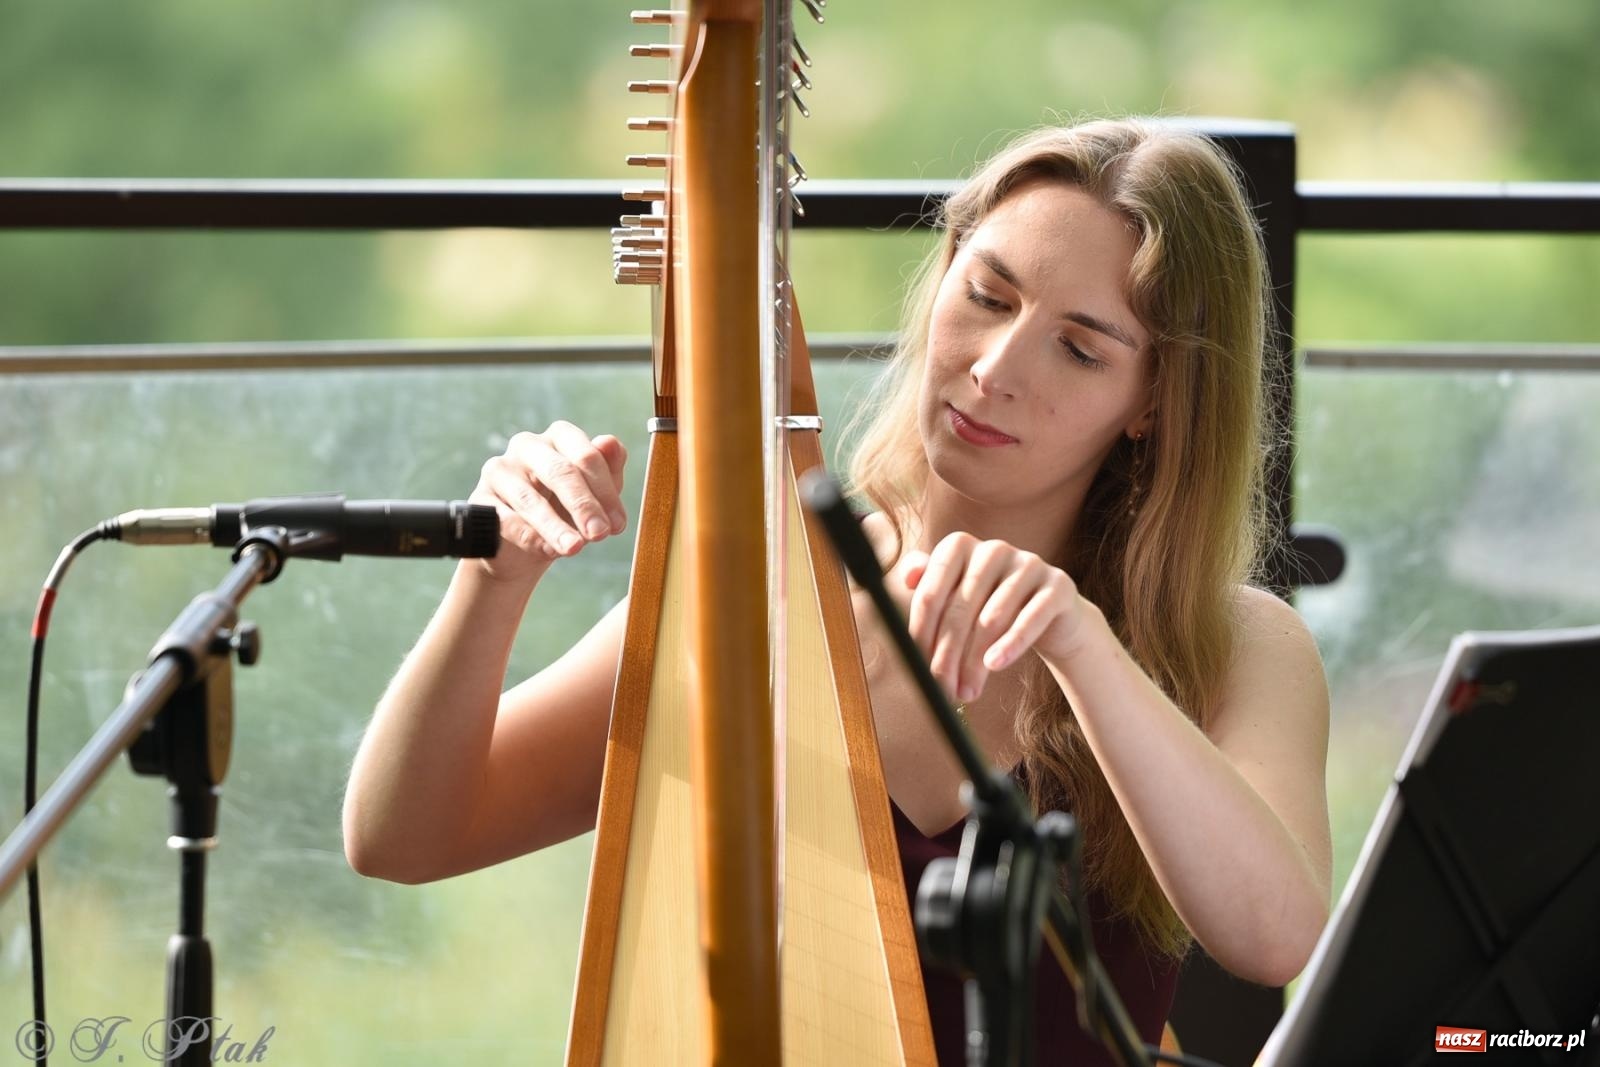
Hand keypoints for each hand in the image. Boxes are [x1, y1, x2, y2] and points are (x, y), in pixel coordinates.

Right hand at [470, 421, 627, 583]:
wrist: (525, 547)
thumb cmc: (566, 510)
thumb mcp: (596, 494)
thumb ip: (608, 469)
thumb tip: (610, 443)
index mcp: (560, 437)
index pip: (586, 456)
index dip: (605, 492)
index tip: (618, 525)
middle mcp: (527, 446)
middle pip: (559, 471)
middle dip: (583, 505)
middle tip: (600, 534)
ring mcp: (499, 470)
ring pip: (530, 498)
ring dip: (556, 526)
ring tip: (575, 548)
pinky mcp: (480, 500)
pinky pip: (505, 519)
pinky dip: (529, 537)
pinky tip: (547, 551)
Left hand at [903, 533, 1085, 703]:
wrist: (1050, 617)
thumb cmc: (990, 609)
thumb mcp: (956, 598)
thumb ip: (929, 590)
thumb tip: (906, 579)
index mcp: (959, 546)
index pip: (930, 594)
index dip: (921, 635)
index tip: (917, 668)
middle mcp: (993, 549)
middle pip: (959, 610)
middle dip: (947, 656)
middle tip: (941, 690)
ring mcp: (1028, 564)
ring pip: (991, 620)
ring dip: (974, 662)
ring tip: (967, 691)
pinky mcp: (1058, 585)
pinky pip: (1030, 619)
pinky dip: (1010, 645)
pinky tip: (995, 665)